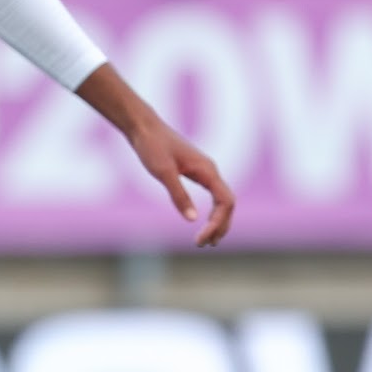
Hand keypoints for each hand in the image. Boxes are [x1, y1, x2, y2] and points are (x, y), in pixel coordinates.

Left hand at [127, 116, 235, 247]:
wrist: (143, 127)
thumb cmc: (152, 146)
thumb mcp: (163, 172)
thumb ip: (179, 195)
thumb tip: (193, 220)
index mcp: (207, 170)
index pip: (225, 202)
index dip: (218, 223)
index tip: (201, 239)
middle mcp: (210, 171)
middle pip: (228, 204)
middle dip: (220, 226)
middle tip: (204, 245)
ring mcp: (205, 171)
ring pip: (222, 200)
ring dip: (218, 221)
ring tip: (207, 241)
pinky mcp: (195, 171)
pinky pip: (213, 194)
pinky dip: (211, 211)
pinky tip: (202, 221)